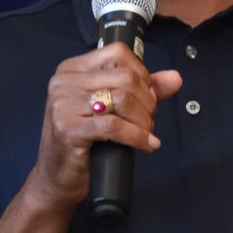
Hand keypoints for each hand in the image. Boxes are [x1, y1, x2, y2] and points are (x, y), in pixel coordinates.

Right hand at [23, 43, 182, 213]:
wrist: (57, 178)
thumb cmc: (84, 142)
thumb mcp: (111, 110)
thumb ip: (142, 90)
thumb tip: (175, 78)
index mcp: (71, 69)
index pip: (118, 54)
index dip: (142, 75)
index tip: (146, 97)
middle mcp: (63, 82)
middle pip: (124, 77)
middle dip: (147, 101)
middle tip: (148, 121)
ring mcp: (63, 105)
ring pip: (122, 99)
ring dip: (143, 120)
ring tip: (145, 134)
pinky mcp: (68, 129)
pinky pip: (114, 126)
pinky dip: (137, 136)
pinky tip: (145, 145)